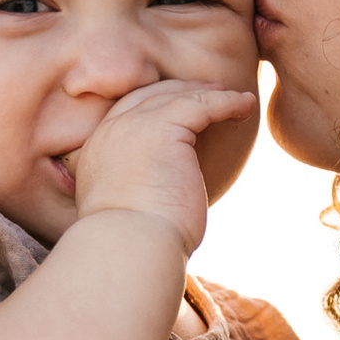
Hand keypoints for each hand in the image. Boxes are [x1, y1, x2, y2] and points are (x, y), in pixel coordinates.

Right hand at [66, 80, 256, 255]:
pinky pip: (200, 105)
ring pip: (174, 97)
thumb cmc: (135, 246)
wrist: (130, 248)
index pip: (126, 115)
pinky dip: (225, 103)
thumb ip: (138, 190)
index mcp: (96, 155)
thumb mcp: (128, 211)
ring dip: (207, 95)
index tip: (182, 108)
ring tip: (235, 99)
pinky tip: (244, 106)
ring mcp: (133, 126)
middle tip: (210, 92)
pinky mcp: (162, 128)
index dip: (155, 106)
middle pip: (147, 98)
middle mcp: (109, 134)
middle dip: (179, 92)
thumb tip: (164, 197)